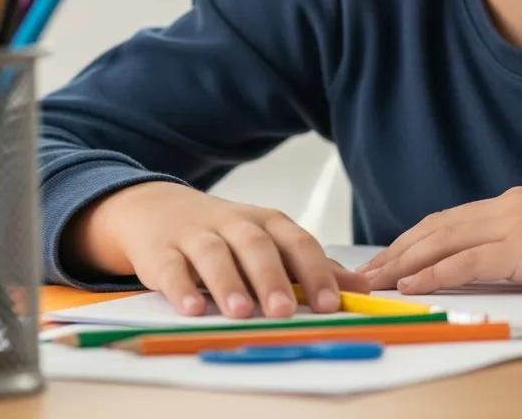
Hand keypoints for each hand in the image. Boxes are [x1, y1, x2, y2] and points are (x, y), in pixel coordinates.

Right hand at [61, 181, 368, 318]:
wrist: (160, 209)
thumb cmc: (227, 234)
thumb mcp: (270, 242)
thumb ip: (310, 266)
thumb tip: (361, 287)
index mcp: (268, 223)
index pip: (298, 243)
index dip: (315, 272)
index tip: (330, 305)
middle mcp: (235, 224)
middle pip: (256, 246)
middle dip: (272, 278)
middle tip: (284, 311)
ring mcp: (196, 235)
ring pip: (214, 253)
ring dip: (228, 282)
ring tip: (241, 312)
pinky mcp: (161, 251)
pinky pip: (171, 268)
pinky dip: (181, 288)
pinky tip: (191, 309)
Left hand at [355, 187, 521, 294]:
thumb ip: (519, 247)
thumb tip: (490, 267)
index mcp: (512, 204)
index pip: (449, 220)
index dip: (414, 238)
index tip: (388, 257)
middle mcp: (506, 207)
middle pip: (437, 227)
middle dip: (398, 249)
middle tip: (367, 270)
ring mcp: (514, 224)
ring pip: (444, 241)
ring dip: (405, 261)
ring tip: (376, 278)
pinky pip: (468, 262)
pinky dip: (435, 272)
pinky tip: (412, 284)